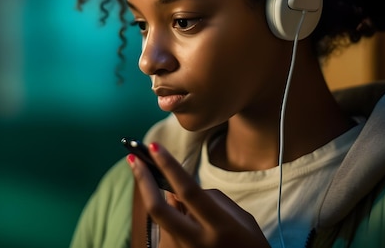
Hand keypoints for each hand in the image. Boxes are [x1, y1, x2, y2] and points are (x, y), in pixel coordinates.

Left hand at [127, 142, 269, 247]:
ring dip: (161, 198)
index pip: (188, 191)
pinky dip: (172, 214)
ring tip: (178, 194)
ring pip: (163, 217)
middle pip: (159, 209)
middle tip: (133, 158)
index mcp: (220, 226)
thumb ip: (212, 199)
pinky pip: (168, 228)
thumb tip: (180, 190)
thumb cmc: (250, 245)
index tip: (153, 146)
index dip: (169, 166)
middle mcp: (198, 242)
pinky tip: (184, 214)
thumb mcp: (240, 218)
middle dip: (143, 181)